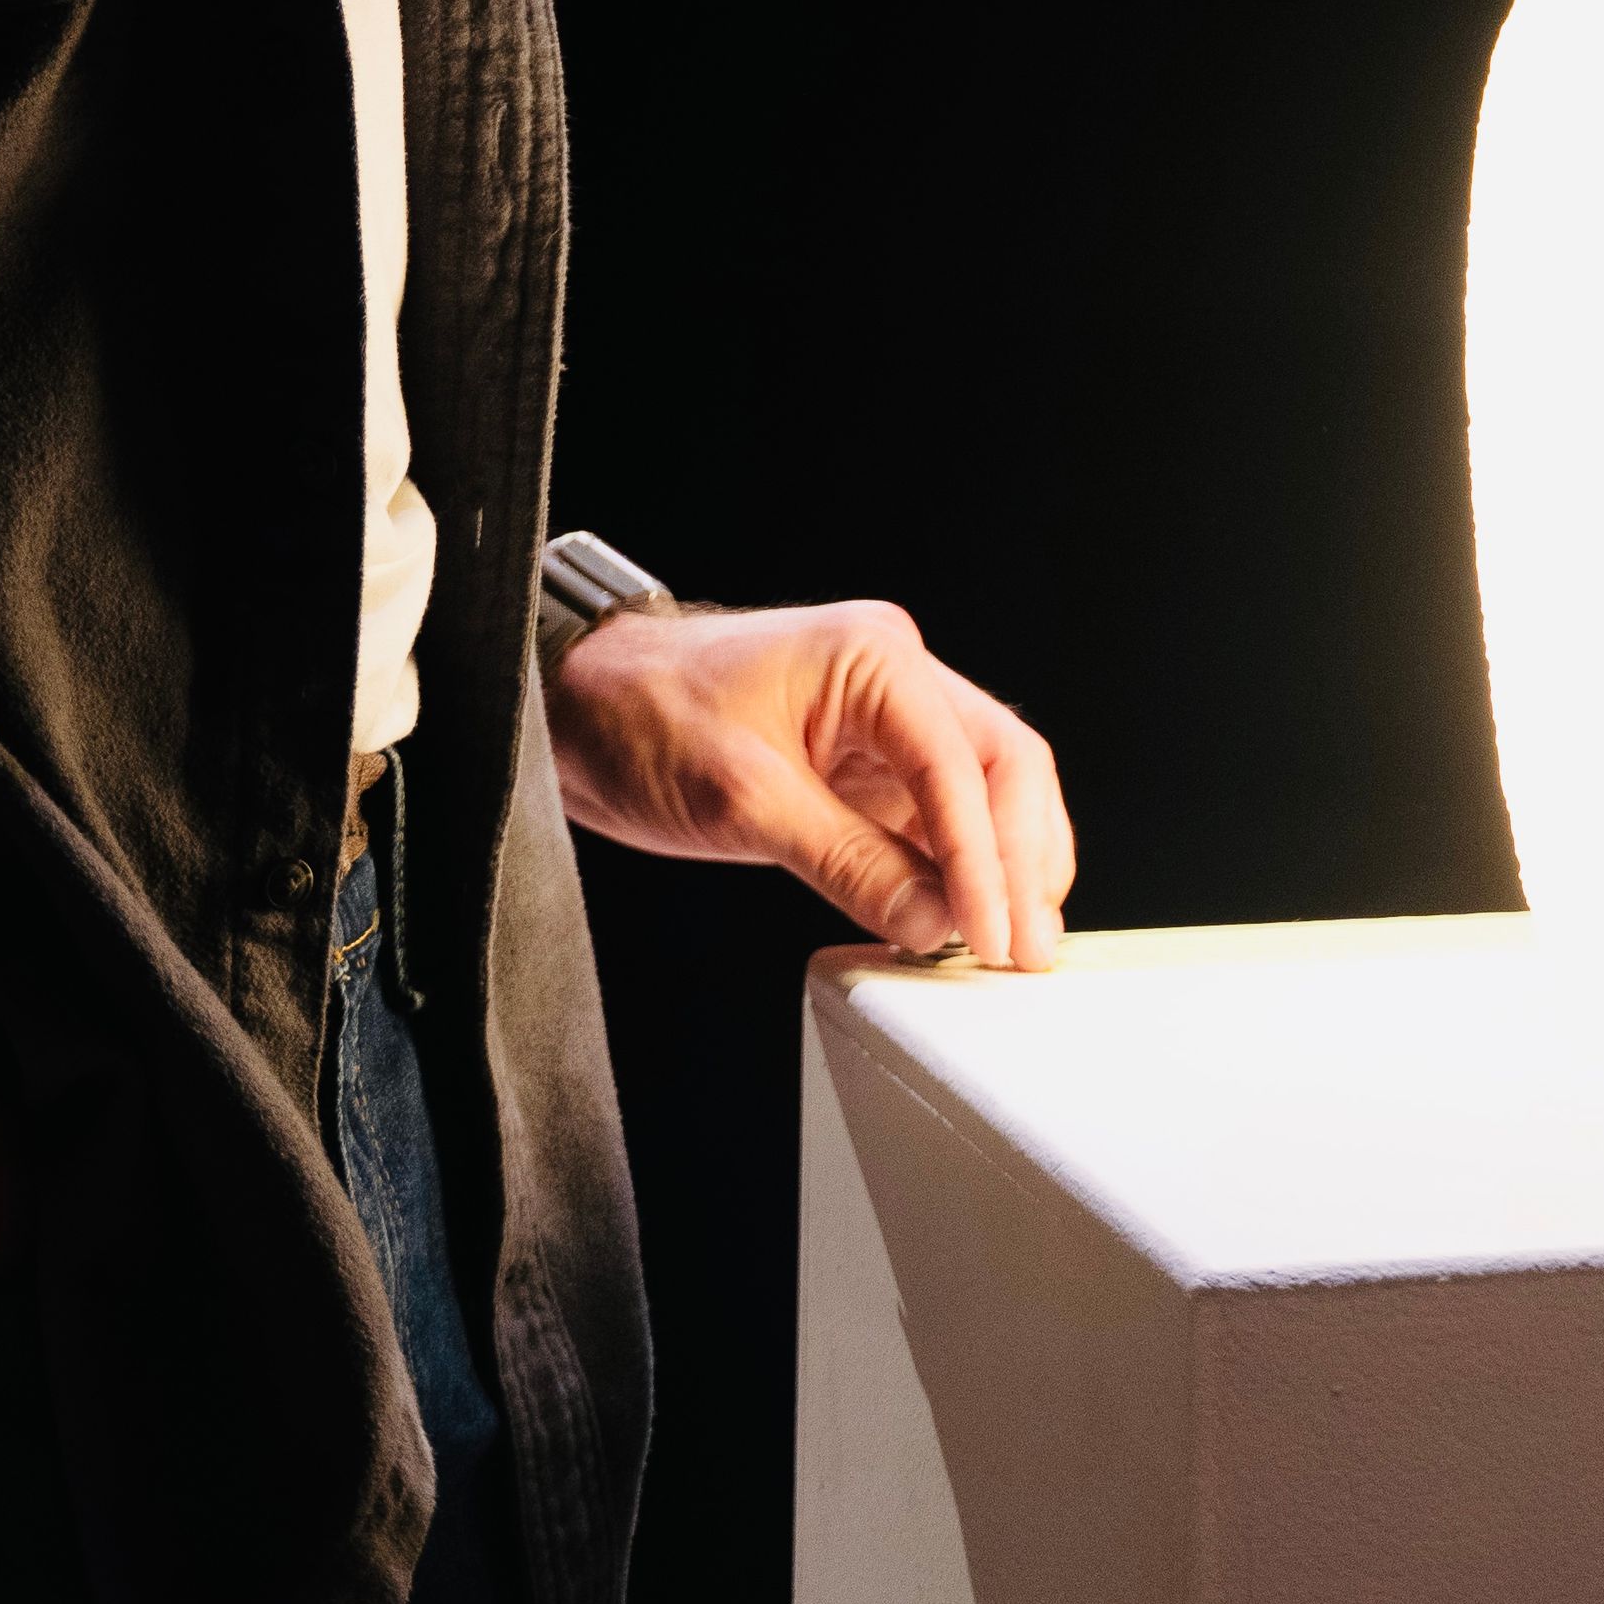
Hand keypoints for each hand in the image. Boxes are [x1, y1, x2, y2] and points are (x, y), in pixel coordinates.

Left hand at [552, 597, 1078, 967]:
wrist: (577, 708)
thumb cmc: (644, 717)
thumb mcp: (742, 797)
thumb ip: (846, 860)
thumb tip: (931, 921)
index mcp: (875, 657)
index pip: (962, 764)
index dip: (986, 857)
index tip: (992, 933)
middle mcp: (894, 680)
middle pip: (1001, 766)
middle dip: (1023, 859)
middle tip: (1027, 946)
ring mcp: (882, 724)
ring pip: (981, 792)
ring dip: (1004, 865)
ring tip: (1015, 943)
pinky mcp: (861, 768)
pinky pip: (934, 817)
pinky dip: (957, 869)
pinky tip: (962, 920)